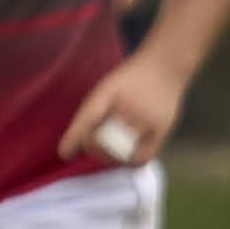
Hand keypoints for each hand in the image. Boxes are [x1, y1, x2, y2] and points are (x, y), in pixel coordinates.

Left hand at [58, 46, 190, 170]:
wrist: (163, 67)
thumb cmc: (130, 81)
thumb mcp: (106, 89)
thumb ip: (91, 114)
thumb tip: (71, 147)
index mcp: (109, 93)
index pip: (88, 121)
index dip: (74, 140)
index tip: (66, 154)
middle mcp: (128, 106)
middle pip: (103, 140)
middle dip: (94, 148)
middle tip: (93, 148)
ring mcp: (146, 119)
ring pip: (121, 152)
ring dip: (110, 156)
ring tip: (109, 152)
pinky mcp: (161, 129)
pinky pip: (142, 156)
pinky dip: (130, 161)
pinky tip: (126, 157)